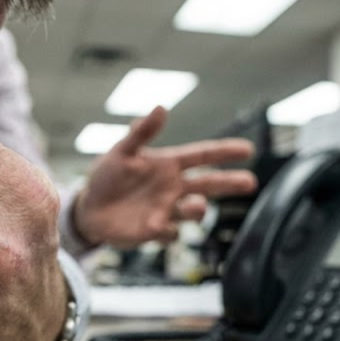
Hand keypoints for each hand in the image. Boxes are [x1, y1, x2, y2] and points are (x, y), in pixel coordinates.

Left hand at [74, 106, 257, 247]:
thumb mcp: (121, 152)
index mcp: (169, 164)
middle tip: (250, 182)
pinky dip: (167, 230)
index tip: (248, 149)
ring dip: (198, 209)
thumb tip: (161, 107)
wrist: (89, 209)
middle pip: (209, 184)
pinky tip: (157, 226)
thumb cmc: (107, 177)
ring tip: (197, 206)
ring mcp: (167, 210)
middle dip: (230, 183)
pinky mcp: (156, 231)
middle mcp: (174, 187)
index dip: (224, 151)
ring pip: (193, 211)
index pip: (202, 155)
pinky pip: (169, 233)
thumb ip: (142, 133)